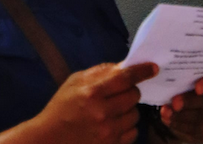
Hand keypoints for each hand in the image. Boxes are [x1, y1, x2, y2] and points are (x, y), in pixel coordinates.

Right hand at [35, 61, 157, 143]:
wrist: (49, 139)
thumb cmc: (62, 106)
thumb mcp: (76, 81)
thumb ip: (100, 72)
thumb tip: (123, 66)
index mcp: (92, 92)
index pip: (125, 78)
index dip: (142, 71)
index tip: (153, 68)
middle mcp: (102, 112)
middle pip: (134, 96)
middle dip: (131, 90)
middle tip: (121, 92)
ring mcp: (108, 132)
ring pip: (135, 115)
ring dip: (129, 109)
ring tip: (115, 109)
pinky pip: (132, 132)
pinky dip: (127, 126)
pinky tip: (115, 123)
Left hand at [159, 69, 202, 142]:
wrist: (192, 104)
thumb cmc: (190, 83)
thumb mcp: (187, 73)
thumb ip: (177, 68)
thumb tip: (156, 67)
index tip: (197, 87)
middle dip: (189, 102)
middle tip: (175, 102)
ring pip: (200, 118)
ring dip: (181, 116)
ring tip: (166, 111)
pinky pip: (195, 130)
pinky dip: (179, 125)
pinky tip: (168, 119)